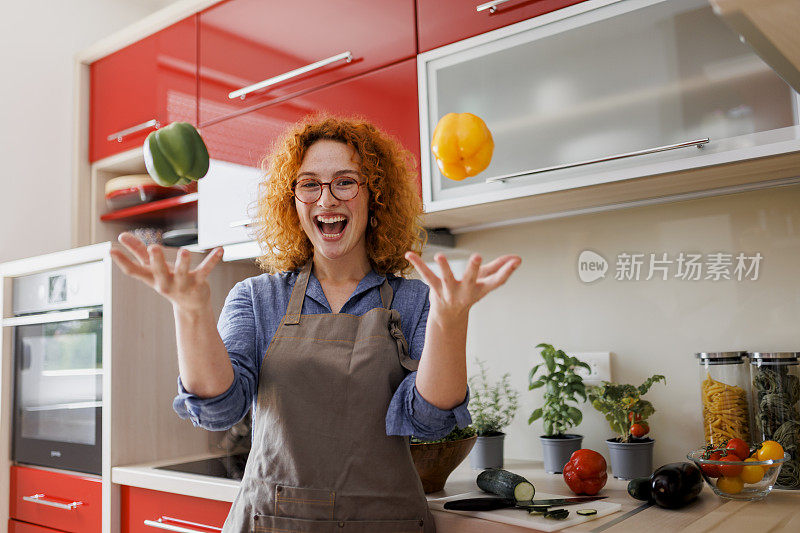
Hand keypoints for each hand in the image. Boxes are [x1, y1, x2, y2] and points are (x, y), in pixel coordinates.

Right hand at [109, 232, 223, 311]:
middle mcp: (165, 283)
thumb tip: (120, 237)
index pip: (134, 271)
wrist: (191, 306)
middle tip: (153, 248)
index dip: (122, 261)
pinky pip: (206, 270)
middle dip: (156, 260)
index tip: (111, 250)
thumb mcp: (152, 269)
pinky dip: (213, 260)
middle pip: (159, 272)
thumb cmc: (168, 281)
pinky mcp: (199, 282)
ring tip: (184, 251)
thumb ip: (137, 252)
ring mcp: (183, 284)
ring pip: (182, 273)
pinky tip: (220, 249)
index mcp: (152, 278)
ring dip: (183, 263)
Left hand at [405, 251, 520, 324]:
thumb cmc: (470, 293)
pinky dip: (417, 264)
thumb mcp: (485, 282)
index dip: (507, 271)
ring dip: (444, 267)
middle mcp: (465, 290)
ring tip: (440, 255)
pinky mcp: (434, 289)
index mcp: (480, 288)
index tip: (516, 260)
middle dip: (474, 268)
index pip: (497, 281)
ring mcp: (449, 291)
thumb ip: (500, 268)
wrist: (449, 317)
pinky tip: (408, 254)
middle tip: (478, 257)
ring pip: (446, 278)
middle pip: (471, 278)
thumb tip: (518, 258)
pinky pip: (426, 275)